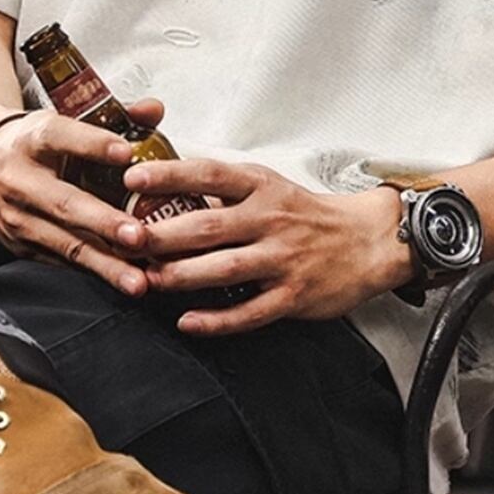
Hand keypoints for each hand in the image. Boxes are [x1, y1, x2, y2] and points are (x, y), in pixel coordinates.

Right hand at [0, 97, 166, 295]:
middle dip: (103, 223)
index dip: (94, 144)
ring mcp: (17, 217)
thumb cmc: (36, 141)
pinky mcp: (19, 245)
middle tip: (138, 236)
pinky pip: (61, 261)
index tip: (127, 152)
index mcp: (33, 138)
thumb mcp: (65, 119)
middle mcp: (20, 178)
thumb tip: (154, 110)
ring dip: (104, 264)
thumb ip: (115, 115)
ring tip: (137, 279)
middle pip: (64, 202)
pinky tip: (124, 280)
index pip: (61, 136)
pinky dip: (95, 272)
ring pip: (65, 243)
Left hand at [125, 158, 415, 334]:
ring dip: (180, 276)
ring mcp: (282, 259)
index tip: (132, 176)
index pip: (209, 172)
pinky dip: (216, 320)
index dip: (169, 174)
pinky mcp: (293, 295)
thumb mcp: (269, 186)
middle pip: (207, 225)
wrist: (368, 240)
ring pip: (223, 268)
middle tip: (124, 240)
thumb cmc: (308, 213)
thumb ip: (224, 188)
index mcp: (261, 187)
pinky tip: (187, 321)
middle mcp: (270, 219)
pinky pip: (249, 312)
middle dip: (161, 235)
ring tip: (146, 281)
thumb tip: (167, 183)